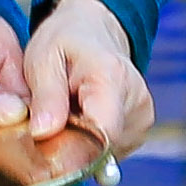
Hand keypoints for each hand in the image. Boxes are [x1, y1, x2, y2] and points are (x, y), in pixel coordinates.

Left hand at [22, 0, 152, 155]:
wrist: (93, 31)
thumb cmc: (64, 42)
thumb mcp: (43, 59)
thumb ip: (46, 96)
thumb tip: (43, 134)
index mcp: (112, 79)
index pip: (101, 134)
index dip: (70, 150)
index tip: (46, 145)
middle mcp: (137, 100)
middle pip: (101, 148)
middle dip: (70, 145)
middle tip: (48, 121)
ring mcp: (143, 118)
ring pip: (105, 154)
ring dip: (80, 143)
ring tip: (66, 115)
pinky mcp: (140, 130)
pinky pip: (110, 151)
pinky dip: (91, 142)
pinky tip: (81, 119)